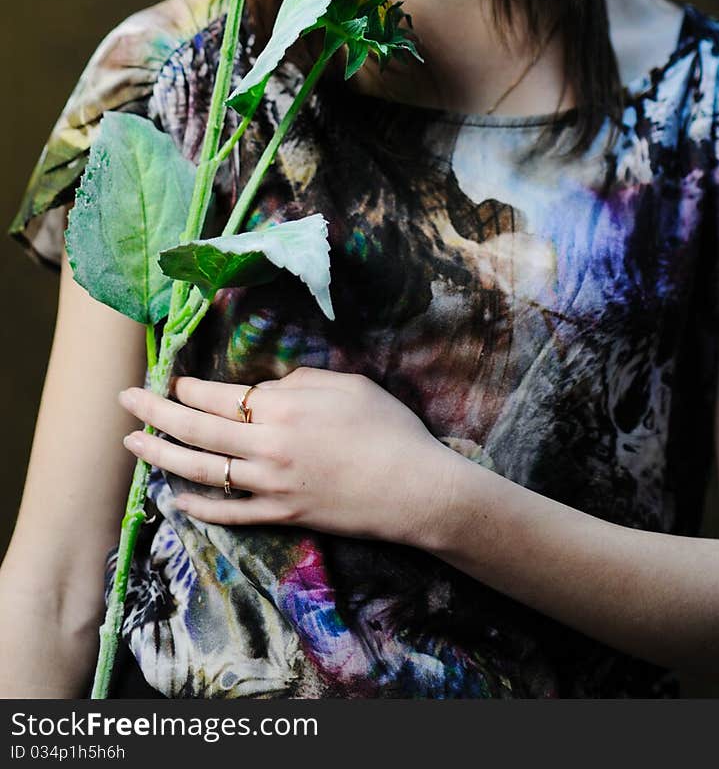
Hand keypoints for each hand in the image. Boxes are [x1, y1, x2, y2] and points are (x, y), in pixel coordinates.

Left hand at [118, 368, 456, 546]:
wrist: (416, 489)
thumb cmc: (389, 428)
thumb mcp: (348, 384)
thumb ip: (301, 382)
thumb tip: (269, 388)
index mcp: (283, 407)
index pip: (219, 395)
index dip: (188, 387)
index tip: (171, 379)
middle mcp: (267, 447)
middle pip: (197, 429)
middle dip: (155, 412)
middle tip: (125, 399)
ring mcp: (271, 486)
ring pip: (202, 470)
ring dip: (161, 457)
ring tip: (132, 445)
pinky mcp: (282, 515)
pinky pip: (230, 512)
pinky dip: (199, 505)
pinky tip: (176, 497)